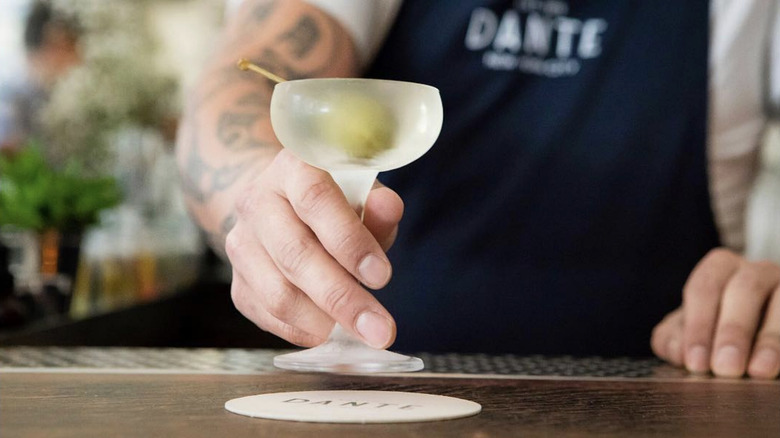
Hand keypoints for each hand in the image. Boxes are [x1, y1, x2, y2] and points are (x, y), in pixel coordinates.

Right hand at [225, 150, 403, 347]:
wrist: (281, 208)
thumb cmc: (334, 203)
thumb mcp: (361, 194)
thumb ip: (377, 205)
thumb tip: (389, 208)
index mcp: (292, 168)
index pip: (315, 199)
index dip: (349, 241)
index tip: (381, 277)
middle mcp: (257, 201)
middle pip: (295, 254)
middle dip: (342, 297)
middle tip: (380, 329)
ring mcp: (241, 244)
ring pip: (278, 293)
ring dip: (324, 320)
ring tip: (360, 329)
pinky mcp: (237, 282)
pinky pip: (268, 316)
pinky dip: (304, 331)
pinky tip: (330, 329)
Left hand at [651, 248, 779, 378]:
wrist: (761, 336)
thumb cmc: (716, 330)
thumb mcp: (692, 331)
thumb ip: (674, 338)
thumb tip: (677, 352)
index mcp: (721, 269)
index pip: (704, 287)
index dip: (698, 325)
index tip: (695, 362)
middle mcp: (757, 271)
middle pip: (744, 289)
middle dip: (733, 331)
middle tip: (725, 368)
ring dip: (769, 340)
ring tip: (758, 371)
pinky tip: (779, 368)